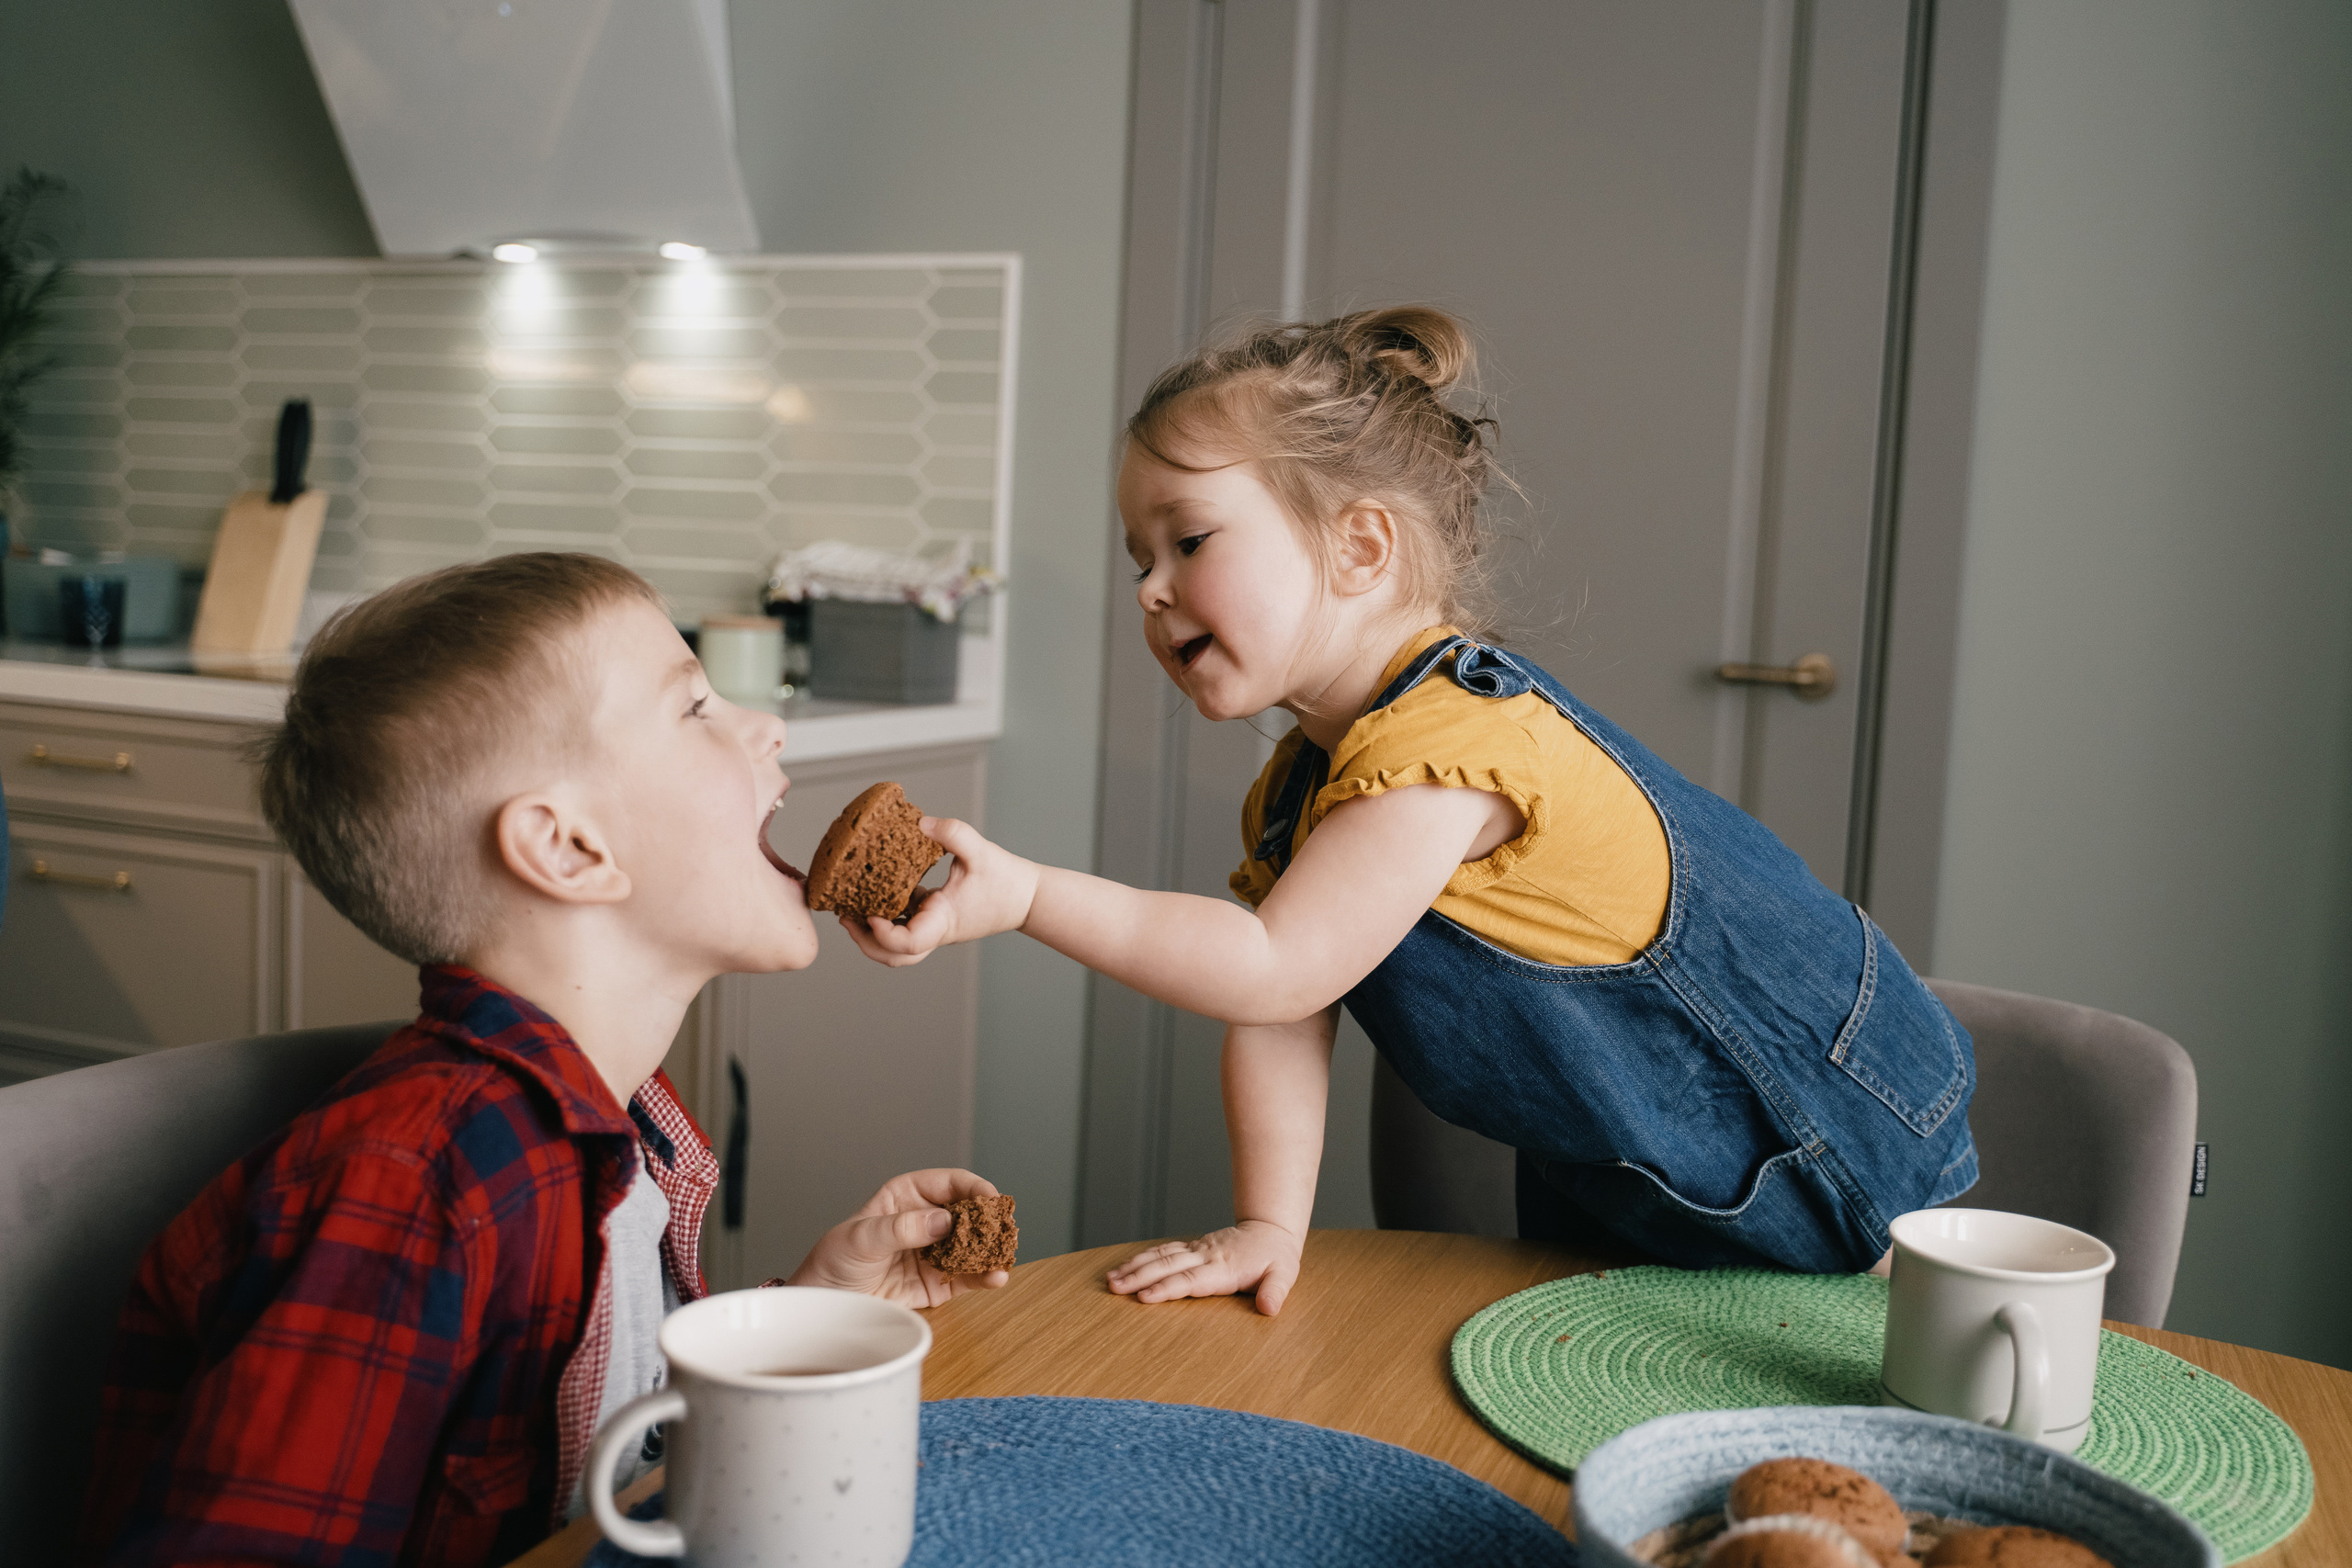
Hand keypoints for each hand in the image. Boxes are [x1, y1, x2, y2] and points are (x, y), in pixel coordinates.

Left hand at [786, 1168, 1011, 1307]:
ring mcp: (933, 1252)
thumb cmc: (833, 1262)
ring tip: (1005, 1256)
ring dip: (992, 1249)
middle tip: (1006, 1228)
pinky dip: (984, 1277)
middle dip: (990, 1220)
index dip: (973, 1187)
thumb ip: (901, 1228)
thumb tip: (944, 1221)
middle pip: (968, 1213)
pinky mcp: (936, 1283)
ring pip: (973, 1245)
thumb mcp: (861, 1239)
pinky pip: (966, 1277)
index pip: (948, 1183)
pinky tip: (996, 1277)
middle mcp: (925, 1221)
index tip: (989, 1199)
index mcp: (906, 1196)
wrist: (821, 1307)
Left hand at [842, 817, 1040, 967]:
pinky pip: (906, 928)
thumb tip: (919, 823)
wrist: (1029, 898)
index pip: (906, 944)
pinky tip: (876, 892)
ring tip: (853, 910)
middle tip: (846, 918)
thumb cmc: (1007, 879)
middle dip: (866, 942)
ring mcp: (936, 929)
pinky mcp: (937, 919)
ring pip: (898, 949)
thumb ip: (951, 833)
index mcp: (943, 921)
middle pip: (894, 957)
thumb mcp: (981, 851)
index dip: (882, 933)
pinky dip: (888, 917)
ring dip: (873, 934)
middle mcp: (936, 931)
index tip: (869, 912)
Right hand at [1104, 1220, 1304, 1316]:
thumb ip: (1276, 1291)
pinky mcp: (1192, 1248)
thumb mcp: (1285, 1275)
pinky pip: (1164, 1251)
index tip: (1144, 1296)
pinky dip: (1143, 1258)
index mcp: (1224, 1268)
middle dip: (1139, 1277)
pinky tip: (1125, 1266)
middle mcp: (1206, 1256)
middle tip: (1114, 1288)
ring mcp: (1197, 1250)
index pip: (1190, 1280)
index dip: (1167, 1288)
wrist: (1270, 1229)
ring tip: (1111, 1279)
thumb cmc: (1277, 1257)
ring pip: (1161, 1256)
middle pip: (1167, 1267)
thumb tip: (1269, 1308)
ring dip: (1135, 1267)